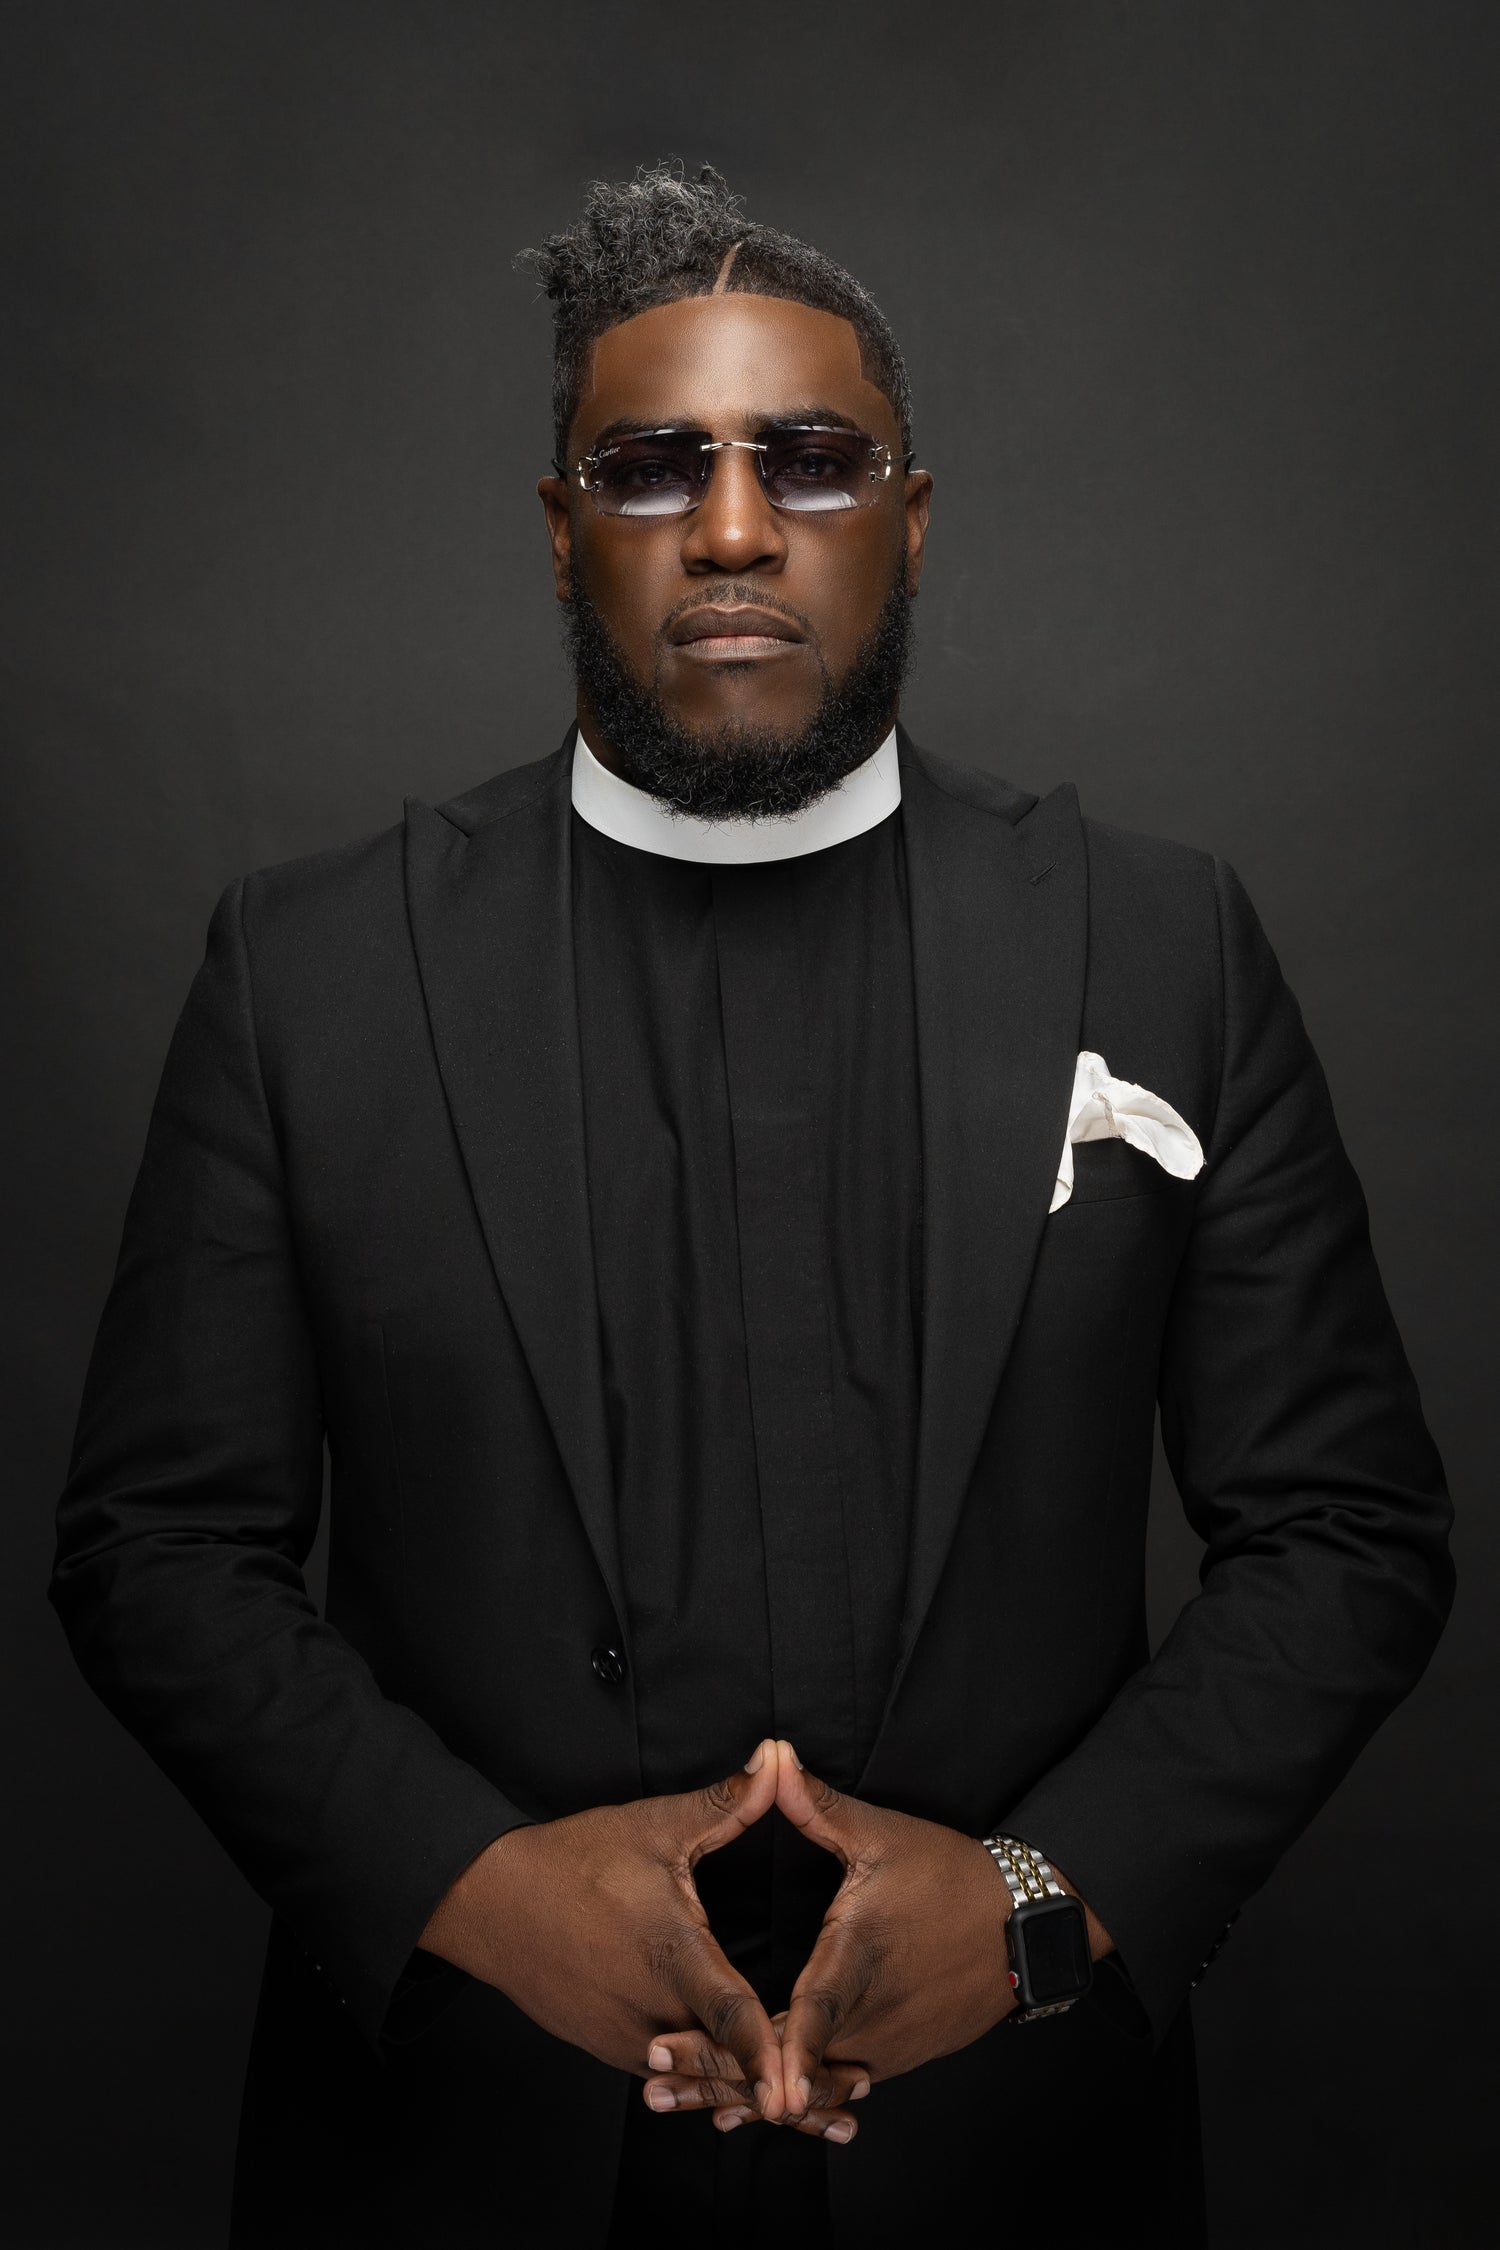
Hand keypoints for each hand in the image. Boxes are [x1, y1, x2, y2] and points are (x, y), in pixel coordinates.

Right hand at [418, 1739, 789, 2118]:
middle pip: (724, 2063)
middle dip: (781, 2085)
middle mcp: (649, 2009)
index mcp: (669, 1954)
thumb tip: (777, 1759)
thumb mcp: (654, 1825)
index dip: (769, 2055)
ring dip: (744, 2088)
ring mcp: (624, 2038)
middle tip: (845, 2108)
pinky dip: (704, 2081)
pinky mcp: (608, 2048)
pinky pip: (667, 2073)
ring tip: (809, 2109)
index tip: (800, 2094)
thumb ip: (725, 1803)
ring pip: (696, 2075)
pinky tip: (740, 2088)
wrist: (491, 1902)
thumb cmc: (573, 1860)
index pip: (730, 2016)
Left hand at [645, 1742, 1112, 2127]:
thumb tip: (772, 1756)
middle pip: (790, 2066)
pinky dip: (797, 2098)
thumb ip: (816, 1805)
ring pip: (812, 2087)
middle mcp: (870, 2017)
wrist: (1024, 1925)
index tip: (738, 2085)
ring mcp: (886, 2046)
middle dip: (721, 2075)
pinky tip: (754, 2109)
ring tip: (690, 2107)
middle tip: (655, 2085)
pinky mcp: (897, 2056)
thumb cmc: (952, 1877)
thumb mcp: (881, 1835)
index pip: (810, 2019)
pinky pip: (839, 2087)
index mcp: (858, 1961)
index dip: (768, 2054)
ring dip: (751, 2095)